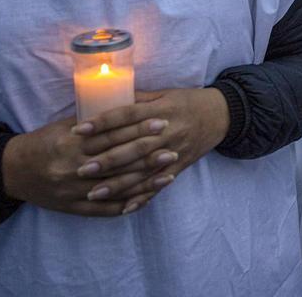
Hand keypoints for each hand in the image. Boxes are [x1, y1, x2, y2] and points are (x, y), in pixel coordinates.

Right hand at [1, 112, 172, 216]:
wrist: (12, 172)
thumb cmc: (43, 142)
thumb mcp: (64, 126)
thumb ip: (93, 121)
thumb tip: (126, 107)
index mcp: (71, 143)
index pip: (112, 134)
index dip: (138, 128)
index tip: (161, 122)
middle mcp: (74, 168)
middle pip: (118, 161)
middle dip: (148, 156)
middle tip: (173, 149)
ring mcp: (74, 191)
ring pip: (116, 188)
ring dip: (145, 182)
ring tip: (169, 175)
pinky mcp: (74, 207)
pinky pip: (104, 210)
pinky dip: (127, 205)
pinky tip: (147, 199)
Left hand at [72, 88, 229, 203]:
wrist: (222, 114)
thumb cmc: (188, 101)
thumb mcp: (164, 93)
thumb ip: (136, 99)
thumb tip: (105, 99)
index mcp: (162, 109)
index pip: (127, 116)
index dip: (103, 122)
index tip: (79, 129)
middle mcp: (168, 131)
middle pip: (133, 147)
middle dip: (106, 160)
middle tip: (80, 169)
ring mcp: (175, 151)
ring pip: (143, 171)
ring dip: (118, 184)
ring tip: (93, 193)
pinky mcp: (180, 167)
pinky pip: (159, 185)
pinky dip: (143, 197)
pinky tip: (124, 208)